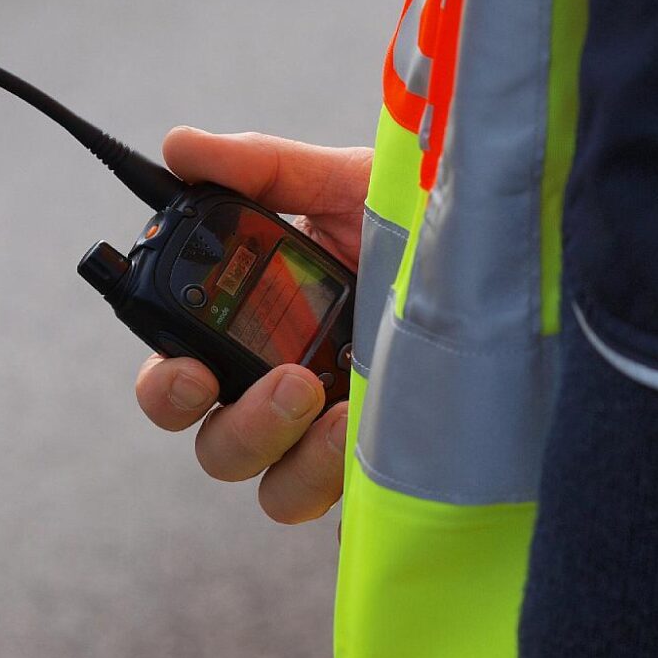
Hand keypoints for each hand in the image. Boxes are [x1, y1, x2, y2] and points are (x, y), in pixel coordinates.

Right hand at [135, 126, 370, 523]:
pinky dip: (344, 485)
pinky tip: (372, 433)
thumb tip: (179, 148)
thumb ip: (260, 168)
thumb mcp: (337, 184)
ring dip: (290, 454)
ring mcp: (329, 436)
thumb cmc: (406, 221)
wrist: (492, 254)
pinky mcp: (376, 466)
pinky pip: (344, 508)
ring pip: (272, 489)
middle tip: (285, 382)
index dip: (166, 386)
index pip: (177, 375)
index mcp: (250, 329)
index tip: (190, 368)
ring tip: (333, 400)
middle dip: (237, 426)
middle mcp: (278, 390)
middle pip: (215, 445)